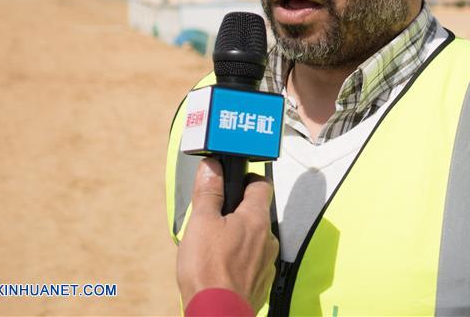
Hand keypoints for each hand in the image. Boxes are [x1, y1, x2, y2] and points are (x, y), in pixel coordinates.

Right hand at [177, 158, 278, 313]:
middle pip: (256, 213)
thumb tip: (212, 167)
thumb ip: (208, 192)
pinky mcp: (261, 282)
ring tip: (214, 246)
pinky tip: (222, 267)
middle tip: (215, 217)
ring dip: (239, 238)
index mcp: (256, 218)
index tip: (235, 181)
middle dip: (238, 212)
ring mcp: (267, 262)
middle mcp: (267, 238)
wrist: (217, 313)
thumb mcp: (201, 222)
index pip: (261, 185)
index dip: (247, 179)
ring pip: (255, 240)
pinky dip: (240, 261)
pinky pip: (253, 262)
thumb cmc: (210, 271)